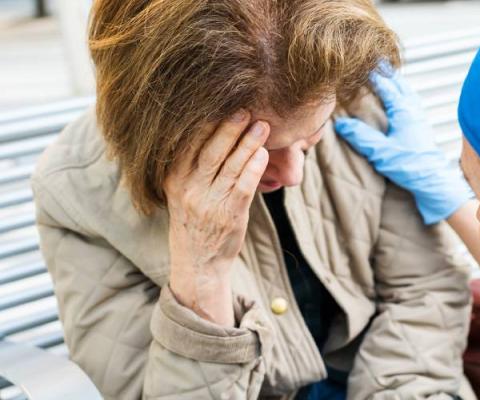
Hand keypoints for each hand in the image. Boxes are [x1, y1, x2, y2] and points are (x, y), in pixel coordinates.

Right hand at [164, 110, 268, 325]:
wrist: (198, 262)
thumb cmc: (194, 220)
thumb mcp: (181, 191)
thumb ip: (192, 165)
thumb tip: (215, 130)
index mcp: (174, 178)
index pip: (188, 143)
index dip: (204, 122)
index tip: (219, 101)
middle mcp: (189, 188)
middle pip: (210, 150)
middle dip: (228, 127)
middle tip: (245, 108)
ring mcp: (209, 202)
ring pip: (230, 165)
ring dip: (248, 143)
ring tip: (263, 125)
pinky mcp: (229, 214)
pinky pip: (243, 185)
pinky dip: (254, 167)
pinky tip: (263, 153)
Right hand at [335, 69, 472, 223]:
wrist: (433, 181)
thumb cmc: (409, 166)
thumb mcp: (380, 152)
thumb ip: (361, 136)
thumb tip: (341, 123)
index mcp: (403, 110)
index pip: (386, 85)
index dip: (374, 74)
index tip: (362, 63)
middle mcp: (413, 110)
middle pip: (399, 83)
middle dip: (387, 72)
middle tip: (375, 61)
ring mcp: (419, 118)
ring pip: (407, 92)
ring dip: (396, 82)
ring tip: (387, 77)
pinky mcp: (422, 128)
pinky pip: (411, 102)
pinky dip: (403, 95)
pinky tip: (400, 102)